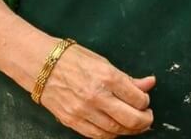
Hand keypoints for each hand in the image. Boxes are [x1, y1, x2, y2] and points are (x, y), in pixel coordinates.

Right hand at [36, 43, 154, 137]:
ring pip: (114, 130)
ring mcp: (83, 111)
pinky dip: (110, 135)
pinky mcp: (71, 121)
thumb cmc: (73, 59)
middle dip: (144, 121)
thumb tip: (150, 83)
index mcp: (107, 77)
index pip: (137, 98)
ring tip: (134, 124)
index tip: (145, 100)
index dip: (146, 102)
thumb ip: (127, 78)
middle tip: (147, 117)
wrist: (40, 65)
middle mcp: (96, 96)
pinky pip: (96, 135)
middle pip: (130, 118)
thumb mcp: (104, 62)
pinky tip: (116, 129)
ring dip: (129, 130)